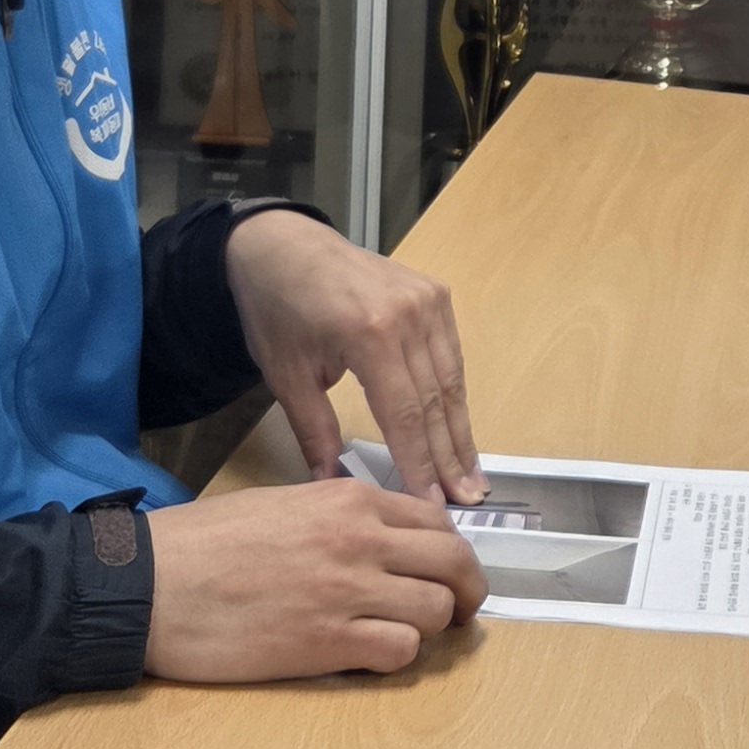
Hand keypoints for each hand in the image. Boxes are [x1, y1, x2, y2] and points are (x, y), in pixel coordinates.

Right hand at [143, 477, 487, 681]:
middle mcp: (361, 539)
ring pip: (437, 611)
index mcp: (349, 499)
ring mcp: (348, 592)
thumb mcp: (284, 504)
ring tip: (404, 634)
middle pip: (455, 564)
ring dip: (430, 627)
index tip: (446, 572)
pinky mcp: (327, 643)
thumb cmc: (204, 543)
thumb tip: (382, 540)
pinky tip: (370, 654)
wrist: (151, 584)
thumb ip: (340, 517)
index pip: (436, 522)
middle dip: (468, 591)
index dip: (450, 553)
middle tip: (460, 611)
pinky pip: (400, 651)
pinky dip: (397, 656)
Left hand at [226, 210, 483, 504]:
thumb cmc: (278, 309)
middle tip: (464, 501)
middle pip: (435, 400)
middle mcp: (409, 314)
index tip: (430, 503)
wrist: (283, 245)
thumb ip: (314, 429)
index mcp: (368, 333)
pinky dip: (455, 395)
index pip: (404, 413)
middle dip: (448, 456)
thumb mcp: (285, 374)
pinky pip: (451, 355)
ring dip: (460, 431)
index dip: (419, 462)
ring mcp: (428, 299)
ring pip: (451, 379)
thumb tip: (332, 482)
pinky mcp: (436, 293)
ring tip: (471, 476)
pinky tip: (459, 429)